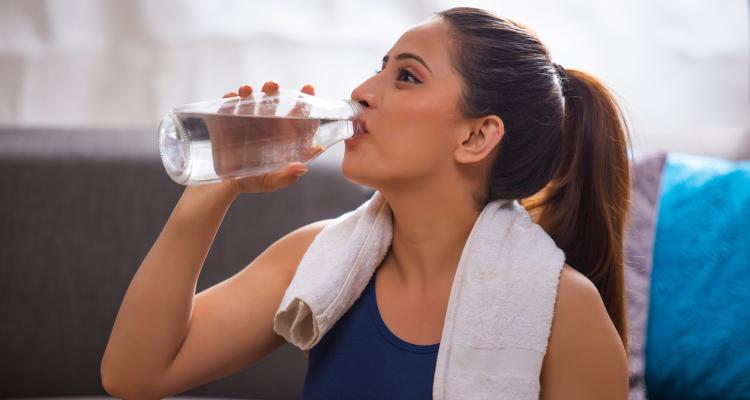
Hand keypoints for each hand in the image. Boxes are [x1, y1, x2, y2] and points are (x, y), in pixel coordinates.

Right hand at [212, 80, 317, 195]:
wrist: (222, 185)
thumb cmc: (251, 182)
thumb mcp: (270, 182)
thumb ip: (286, 177)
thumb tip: (302, 167)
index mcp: (281, 136)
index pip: (296, 116)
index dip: (303, 102)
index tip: (308, 87)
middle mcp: (265, 125)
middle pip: (272, 101)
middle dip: (272, 90)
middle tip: (272, 86)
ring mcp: (246, 121)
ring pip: (250, 100)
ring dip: (249, 92)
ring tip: (247, 91)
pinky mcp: (226, 122)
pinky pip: (228, 105)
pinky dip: (229, 99)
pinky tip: (230, 98)